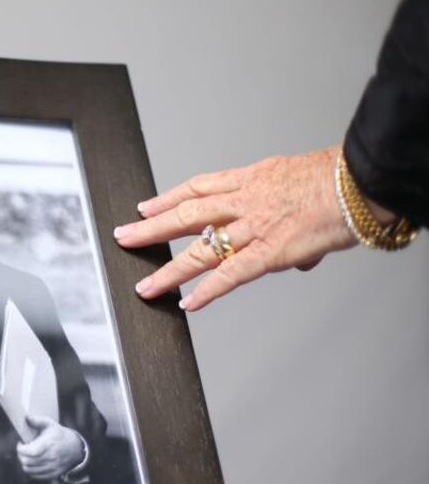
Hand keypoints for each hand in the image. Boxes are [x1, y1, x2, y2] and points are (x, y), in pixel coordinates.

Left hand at [16, 415, 85, 479]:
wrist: (75, 449)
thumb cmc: (59, 435)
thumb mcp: (50, 424)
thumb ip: (37, 420)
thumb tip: (26, 417)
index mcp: (49, 444)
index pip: (31, 452)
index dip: (21, 449)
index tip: (20, 443)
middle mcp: (51, 458)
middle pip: (27, 461)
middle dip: (20, 455)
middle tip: (22, 449)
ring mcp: (52, 468)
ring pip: (28, 470)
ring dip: (24, 462)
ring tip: (27, 455)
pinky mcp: (52, 474)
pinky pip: (34, 475)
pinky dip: (30, 469)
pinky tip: (32, 462)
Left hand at [114, 146, 356, 310]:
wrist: (358, 182)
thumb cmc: (337, 180)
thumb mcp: (300, 184)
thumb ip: (290, 220)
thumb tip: (299, 259)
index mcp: (250, 180)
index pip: (198, 188)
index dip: (167, 198)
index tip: (146, 206)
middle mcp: (243, 201)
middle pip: (185, 215)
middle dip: (151, 229)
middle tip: (125, 238)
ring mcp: (253, 228)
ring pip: (199, 249)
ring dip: (169, 270)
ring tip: (145, 286)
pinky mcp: (269, 252)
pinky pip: (230, 274)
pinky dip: (207, 291)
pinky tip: (188, 303)